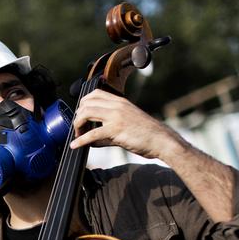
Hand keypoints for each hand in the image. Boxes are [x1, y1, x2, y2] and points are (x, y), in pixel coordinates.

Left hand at [68, 89, 183, 159]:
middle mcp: (117, 106)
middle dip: (78, 116)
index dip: (83, 104)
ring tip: (78, 136)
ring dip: (77, 125)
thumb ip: (107, 130)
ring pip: (86, 113)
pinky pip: (92, 134)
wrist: (163, 140)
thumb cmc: (147, 134)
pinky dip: (80, 140)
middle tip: (78, 128)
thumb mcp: (127, 124)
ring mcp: (116, 116)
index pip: (95, 94)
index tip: (81, 116)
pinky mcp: (116, 130)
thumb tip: (92, 141)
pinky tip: (75, 145)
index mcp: (120, 102)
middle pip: (87, 102)